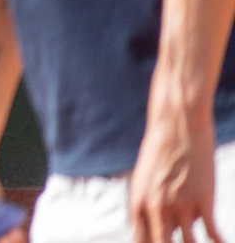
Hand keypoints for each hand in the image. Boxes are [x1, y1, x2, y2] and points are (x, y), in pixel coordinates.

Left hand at [130, 102, 222, 242]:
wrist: (177, 125)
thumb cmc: (160, 151)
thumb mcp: (145, 180)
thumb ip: (150, 206)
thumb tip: (162, 227)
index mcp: (137, 203)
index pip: (141, 242)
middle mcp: (156, 209)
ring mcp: (180, 206)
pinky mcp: (203, 201)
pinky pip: (212, 234)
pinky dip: (218, 242)